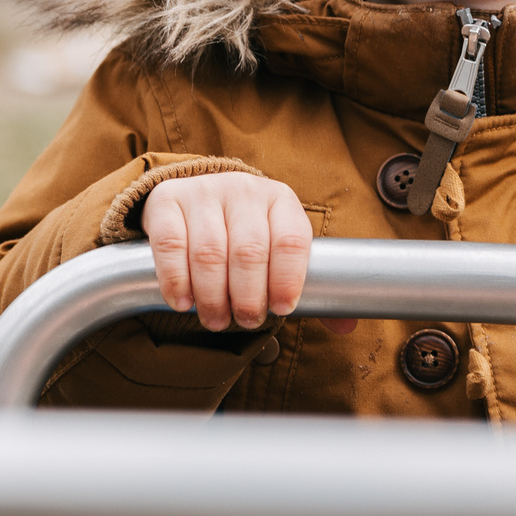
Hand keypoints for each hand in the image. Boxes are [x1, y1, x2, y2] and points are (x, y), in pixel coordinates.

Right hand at [141, 173, 349, 334]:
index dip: (287, 279)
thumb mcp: (280, 248)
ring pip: (209, 252)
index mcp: (280, 200)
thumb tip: (346, 326)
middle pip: (249, 251)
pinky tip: (183, 301)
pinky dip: (177, 280)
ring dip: (213, 296)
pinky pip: (171, 245)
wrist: (201, 197)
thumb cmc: (248, 232)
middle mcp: (244, 190)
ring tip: (216, 319)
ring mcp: (204, 192)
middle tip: (246, 321)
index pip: (290, 240)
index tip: (281, 309)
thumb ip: (311, 285)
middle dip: (248, 296)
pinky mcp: (168, 200)